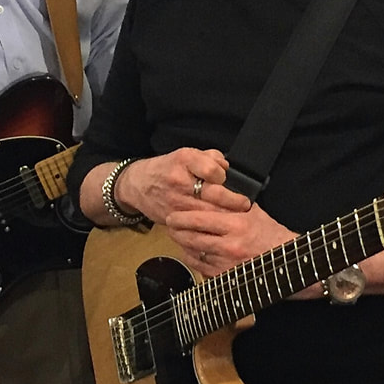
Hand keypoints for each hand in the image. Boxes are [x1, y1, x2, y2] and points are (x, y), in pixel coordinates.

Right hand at [115, 147, 249, 224]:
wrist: (138, 185)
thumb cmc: (167, 168)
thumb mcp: (186, 154)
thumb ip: (209, 157)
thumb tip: (227, 167)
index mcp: (184, 160)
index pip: (211, 169)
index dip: (223, 175)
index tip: (228, 179)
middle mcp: (179, 180)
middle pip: (214, 194)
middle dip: (234, 201)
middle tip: (245, 205)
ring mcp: (176, 201)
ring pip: (208, 213)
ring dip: (226, 217)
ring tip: (238, 218)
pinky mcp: (173, 218)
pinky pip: (196, 226)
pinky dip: (210, 228)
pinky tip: (220, 228)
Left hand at [166, 200, 295, 276]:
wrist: (289, 262)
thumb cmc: (271, 233)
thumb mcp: (253, 211)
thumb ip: (232, 202)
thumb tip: (212, 189)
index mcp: (235, 224)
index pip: (199, 218)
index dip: (181, 217)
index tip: (172, 214)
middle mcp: (229, 245)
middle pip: (191, 237)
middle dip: (176, 230)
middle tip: (169, 224)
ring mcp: (227, 264)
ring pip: (194, 253)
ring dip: (182, 244)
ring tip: (177, 236)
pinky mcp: (227, 278)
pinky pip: (201, 268)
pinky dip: (192, 259)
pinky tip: (189, 252)